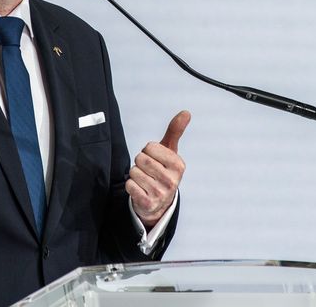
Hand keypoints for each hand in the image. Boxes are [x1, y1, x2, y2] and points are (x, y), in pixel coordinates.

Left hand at [127, 110, 189, 228]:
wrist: (159, 204)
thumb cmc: (163, 171)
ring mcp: (160, 193)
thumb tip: (186, 112)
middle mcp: (172, 180)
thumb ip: (175, 131)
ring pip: (133, 172)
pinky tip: (140, 190)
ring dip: (135, 175)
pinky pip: (129, 185)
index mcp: (178, 165)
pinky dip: (131, 186)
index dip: (148, 151)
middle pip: (140, 159)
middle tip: (148, 171)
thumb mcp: (170, 152)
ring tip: (145, 181)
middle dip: (140, 163)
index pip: (150, 147)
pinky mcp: (148, 203)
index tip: (155, 160)